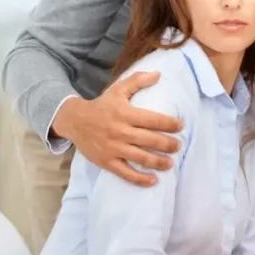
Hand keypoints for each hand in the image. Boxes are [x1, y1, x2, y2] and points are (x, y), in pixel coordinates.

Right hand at [51, 71, 181, 185]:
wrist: (74, 121)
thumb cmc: (101, 105)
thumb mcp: (118, 90)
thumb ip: (138, 81)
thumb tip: (158, 74)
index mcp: (125, 114)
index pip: (153, 120)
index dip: (170, 124)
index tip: (181, 126)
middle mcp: (121, 132)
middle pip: (151, 140)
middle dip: (169, 145)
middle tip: (179, 146)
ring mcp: (113, 148)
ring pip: (141, 158)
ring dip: (159, 162)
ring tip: (170, 163)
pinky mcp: (107, 162)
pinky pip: (126, 173)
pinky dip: (140, 179)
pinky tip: (153, 181)